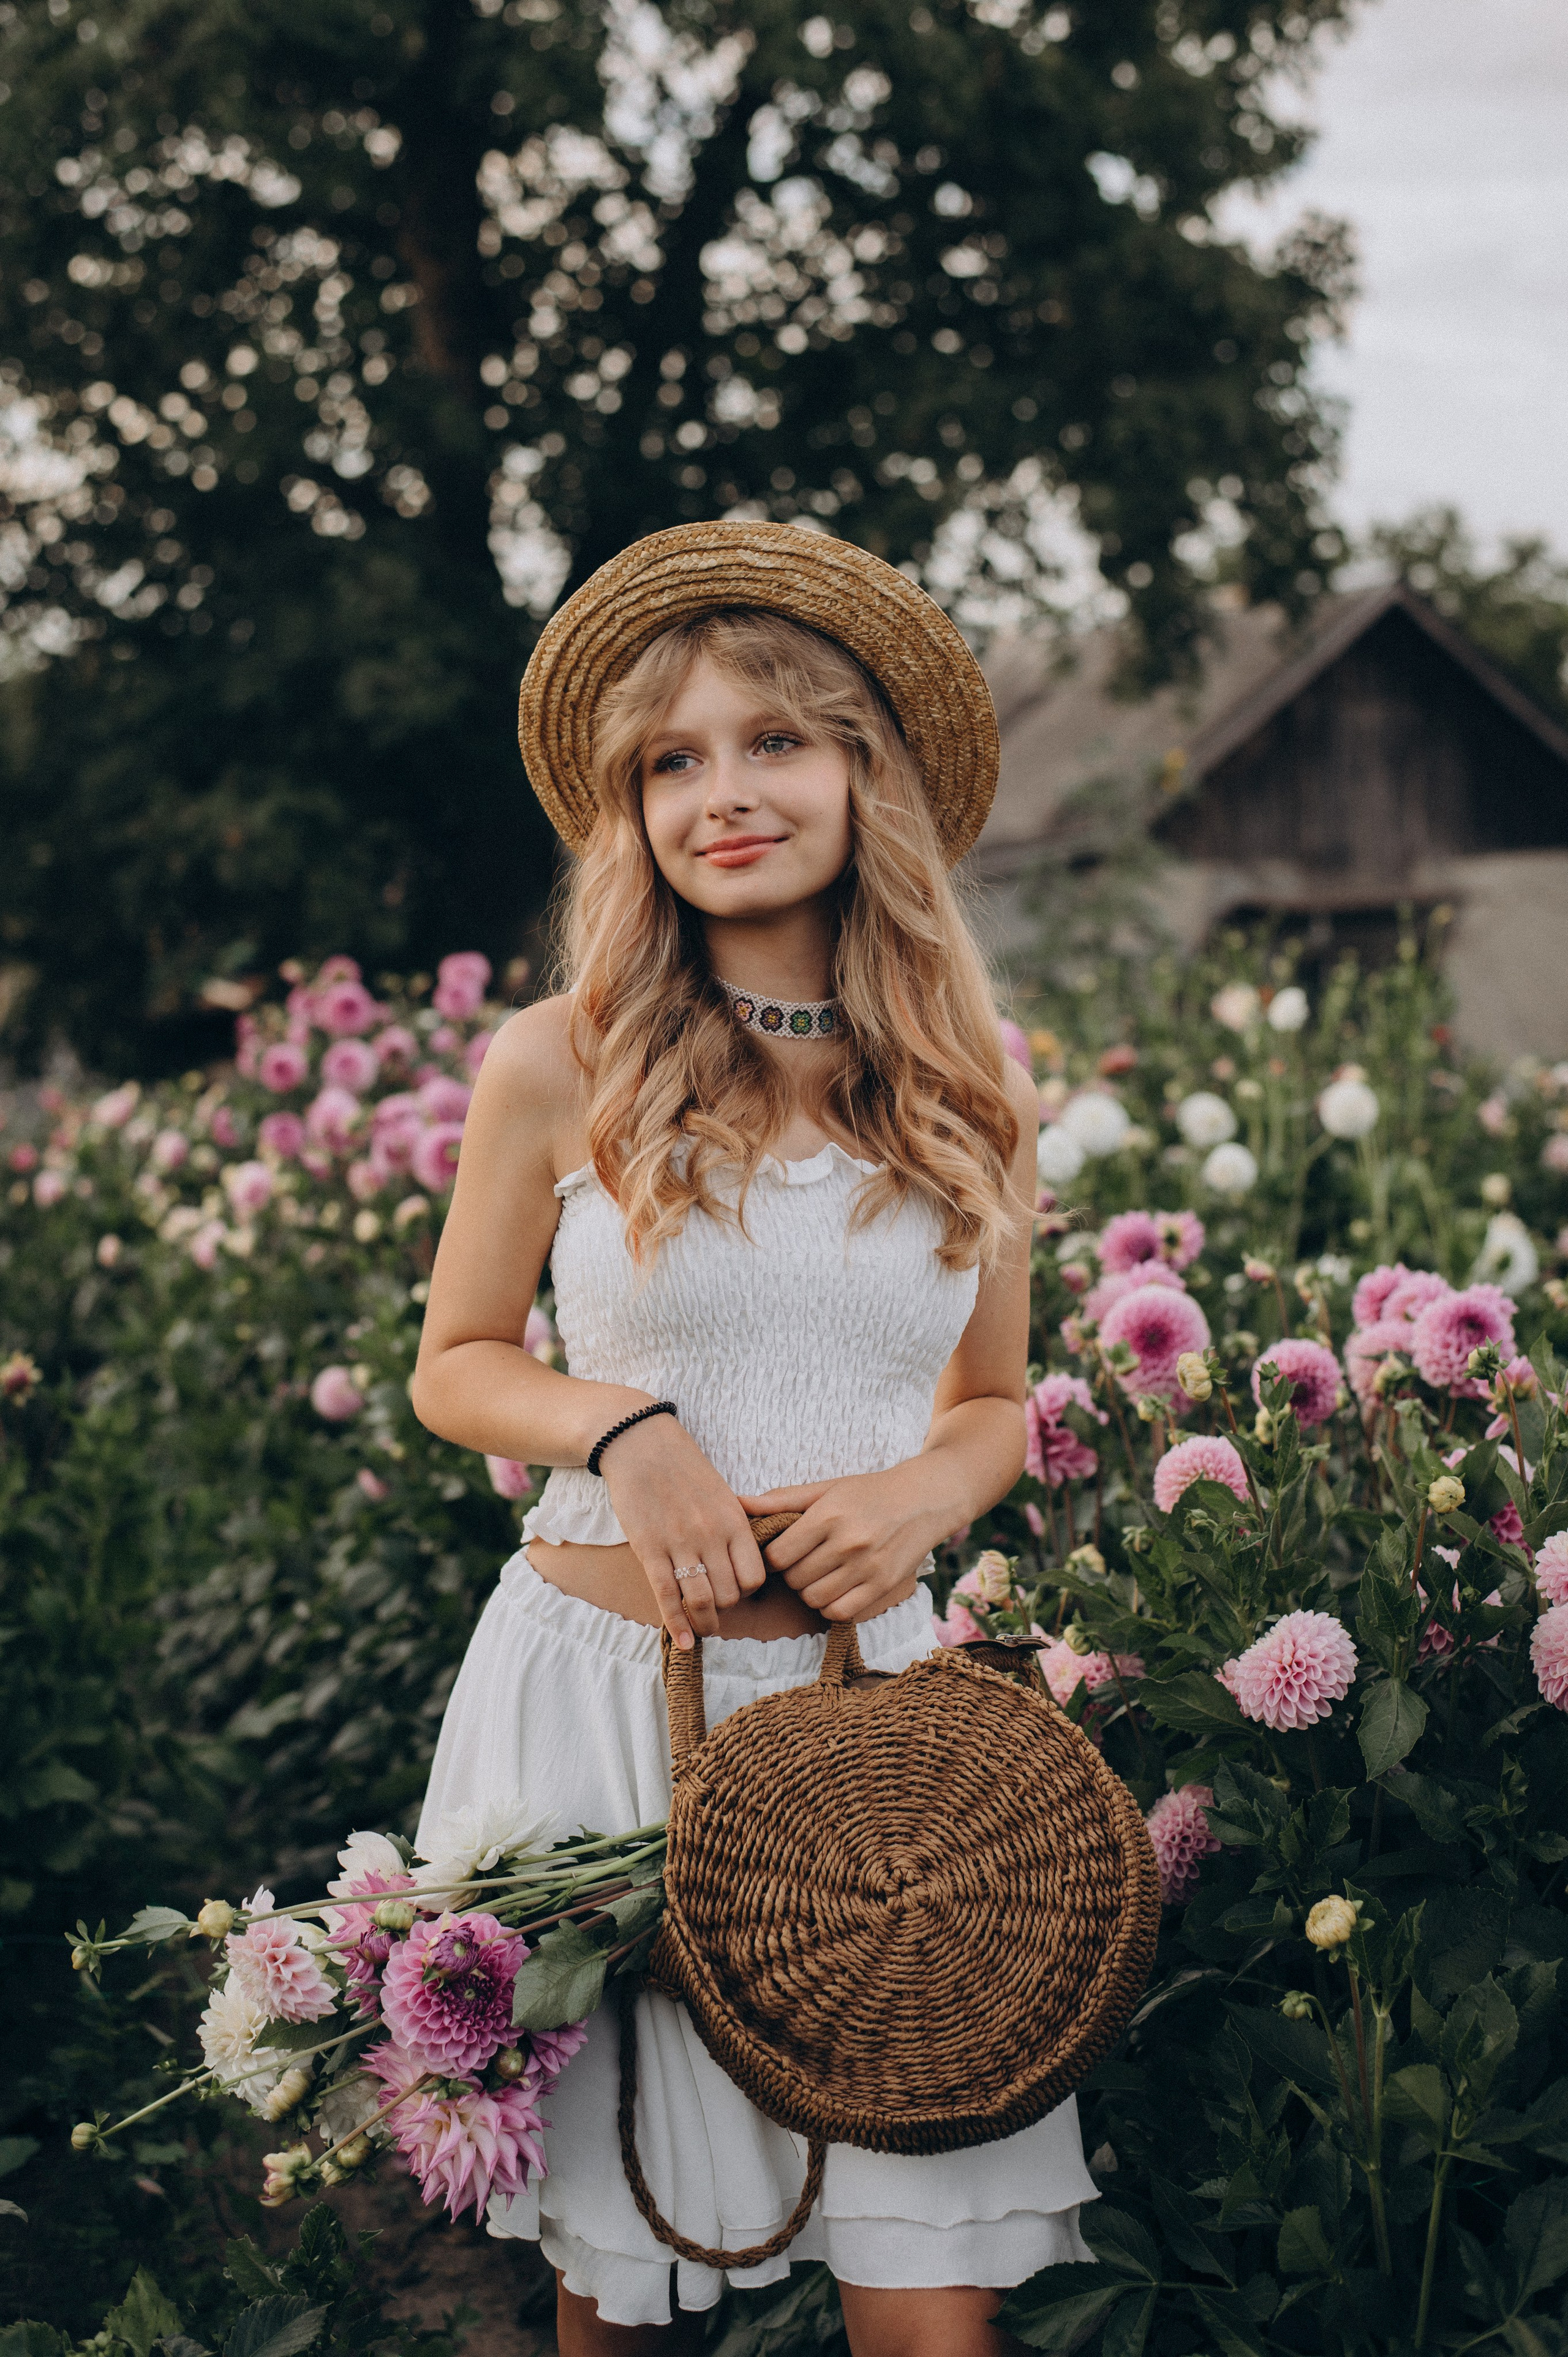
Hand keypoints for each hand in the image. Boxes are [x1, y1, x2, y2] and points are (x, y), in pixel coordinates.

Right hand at [599, 1417, 767, 1648]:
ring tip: (703, 1630)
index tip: (736, 1591)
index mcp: (734, 1520)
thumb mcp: (721, 1493)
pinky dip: (677, 1624)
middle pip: (730, 1595)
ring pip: (701, 1601)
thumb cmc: (682, 1468)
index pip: (755, 1577)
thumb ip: (734, 1527)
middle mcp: (711, 1535)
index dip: (748, 1592)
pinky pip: (667, 1596)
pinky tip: (684, 1641)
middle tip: (716, 1608)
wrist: (641, 1444)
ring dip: (704, 1623)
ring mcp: (680, 1543)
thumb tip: (743, 1562)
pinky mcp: (649, 1549)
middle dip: (725, 1608)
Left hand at [736, 1469, 943, 1622]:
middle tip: (802, 1562)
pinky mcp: (884, 1585)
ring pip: (815, 1599)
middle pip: (795, 1579)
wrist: (923, 1499)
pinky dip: (831, 1606)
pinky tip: (835, 1588)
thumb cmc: (868, 1492)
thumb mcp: (825, 1488)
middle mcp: (848, 1542)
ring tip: (819, 1575)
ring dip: (810, 1592)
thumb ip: (781, 1499)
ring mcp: (868, 1567)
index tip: (783, 1551)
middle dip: (792, 1574)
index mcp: (828, 1515)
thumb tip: (738, 1503)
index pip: (778, 1556)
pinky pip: (841, 1612)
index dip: (774, 1558)